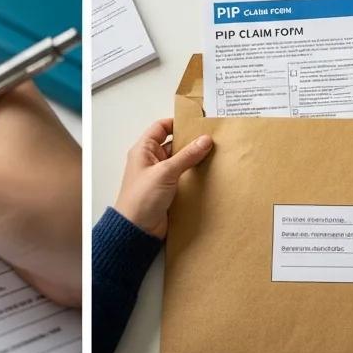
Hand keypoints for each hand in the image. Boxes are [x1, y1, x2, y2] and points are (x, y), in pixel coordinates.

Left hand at [113, 119, 213, 238]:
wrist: (137, 230)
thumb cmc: (143, 196)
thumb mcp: (165, 172)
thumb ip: (186, 156)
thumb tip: (205, 139)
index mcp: (144, 149)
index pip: (161, 128)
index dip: (177, 123)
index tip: (197, 122)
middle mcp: (152, 160)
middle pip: (173, 144)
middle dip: (190, 141)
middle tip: (212, 138)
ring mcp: (160, 175)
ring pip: (180, 161)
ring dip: (194, 159)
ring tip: (215, 154)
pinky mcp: (168, 190)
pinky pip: (183, 176)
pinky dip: (194, 174)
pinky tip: (209, 173)